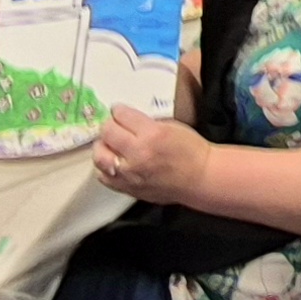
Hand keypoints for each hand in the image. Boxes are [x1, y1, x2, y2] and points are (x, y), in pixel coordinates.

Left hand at [95, 104, 211, 203]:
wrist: (200, 178)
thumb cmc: (191, 151)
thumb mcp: (172, 126)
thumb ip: (146, 122)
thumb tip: (125, 118)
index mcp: (152, 135)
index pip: (121, 115)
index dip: (119, 110)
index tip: (119, 111)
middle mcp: (138, 154)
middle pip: (106, 133)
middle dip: (109, 126)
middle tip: (114, 126)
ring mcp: (131, 174)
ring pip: (100, 156)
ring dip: (102, 147)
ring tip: (110, 145)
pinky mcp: (129, 189)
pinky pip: (104, 177)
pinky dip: (104, 168)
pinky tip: (112, 162)